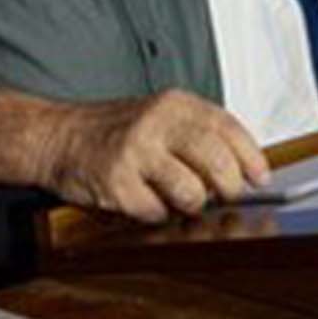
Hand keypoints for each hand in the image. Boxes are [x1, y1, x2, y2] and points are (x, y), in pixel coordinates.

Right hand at [27, 89, 268, 223]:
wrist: (56, 136)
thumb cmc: (114, 131)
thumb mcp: (161, 117)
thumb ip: (199, 135)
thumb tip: (244, 170)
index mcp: (174, 103)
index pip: (228, 128)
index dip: (251, 157)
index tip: (261, 178)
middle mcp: (156, 122)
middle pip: (216, 162)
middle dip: (228, 188)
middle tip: (223, 196)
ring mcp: (135, 152)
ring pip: (191, 193)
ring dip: (190, 205)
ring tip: (176, 197)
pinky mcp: (115, 182)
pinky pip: (156, 213)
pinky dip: (155, 215)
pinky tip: (143, 200)